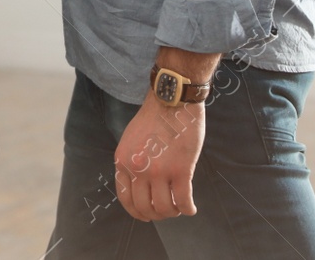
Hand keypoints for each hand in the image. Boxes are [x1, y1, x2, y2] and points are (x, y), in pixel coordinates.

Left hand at [114, 95, 204, 220]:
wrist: (171, 100)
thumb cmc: (154, 117)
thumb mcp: (130, 140)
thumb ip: (131, 162)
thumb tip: (137, 186)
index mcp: (123, 162)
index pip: (126, 199)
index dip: (137, 212)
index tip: (147, 215)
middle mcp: (137, 169)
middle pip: (145, 208)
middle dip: (157, 214)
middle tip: (168, 211)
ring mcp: (159, 171)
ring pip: (165, 208)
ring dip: (173, 212)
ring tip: (180, 207)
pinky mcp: (181, 170)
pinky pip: (183, 201)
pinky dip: (188, 209)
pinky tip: (191, 208)